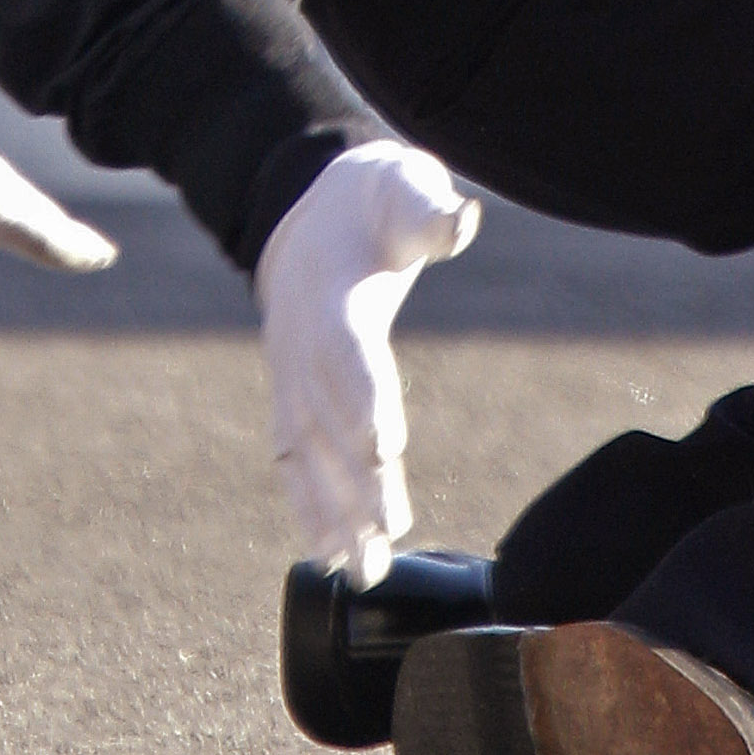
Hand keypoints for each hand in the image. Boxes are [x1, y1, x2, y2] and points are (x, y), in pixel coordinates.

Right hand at [255, 140, 479, 586]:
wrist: (312, 211)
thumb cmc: (377, 201)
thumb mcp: (406, 188)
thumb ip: (432, 211)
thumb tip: (463, 218)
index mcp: (334, 290)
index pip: (346, 350)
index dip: (363, 397)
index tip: (384, 448)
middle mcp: (303, 340)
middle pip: (328, 417)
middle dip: (355, 477)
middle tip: (389, 531)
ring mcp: (290, 372)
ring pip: (307, 451)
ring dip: (332, 511)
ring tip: (365, 566)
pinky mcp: (291, 394)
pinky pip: (293, 456)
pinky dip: (307, 504)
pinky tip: (329, 552)